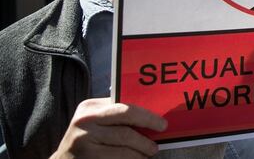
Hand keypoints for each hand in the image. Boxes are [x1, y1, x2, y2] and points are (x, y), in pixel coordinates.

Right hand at [51, 98, 166, 158]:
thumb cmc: (88, 138)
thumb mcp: (96, 121)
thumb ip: (117, 115)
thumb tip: (152, 116)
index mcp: (90, 107)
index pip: (126, 109)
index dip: (147, 117)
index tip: (162, 124)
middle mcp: (85, 122)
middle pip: (125, 131)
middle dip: (145, 139)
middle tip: (156, 146)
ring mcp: (83, 142)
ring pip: (123, 149)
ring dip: (140, 154)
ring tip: (146, 154)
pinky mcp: (86, 158)